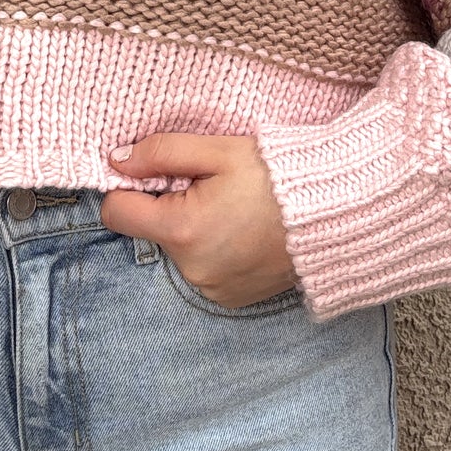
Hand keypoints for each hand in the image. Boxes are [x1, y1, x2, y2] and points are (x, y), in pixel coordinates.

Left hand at [101, 133, 296, 309]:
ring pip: (180, 251)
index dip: (130, 189)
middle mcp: (191, 268)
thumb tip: (118, 162)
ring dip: (196, 231)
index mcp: (181, 229)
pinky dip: (216, 252)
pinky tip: (246, 234)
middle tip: (213, 189)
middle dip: (172, 208)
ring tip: (236, 211)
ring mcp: (212, 289)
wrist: (333, 213)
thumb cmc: (276, 175)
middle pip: (153, 231)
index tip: (158, 175)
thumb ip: (161, 153)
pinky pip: (204, 271)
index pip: (117, 213)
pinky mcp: (231, 299)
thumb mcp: (217, 151)